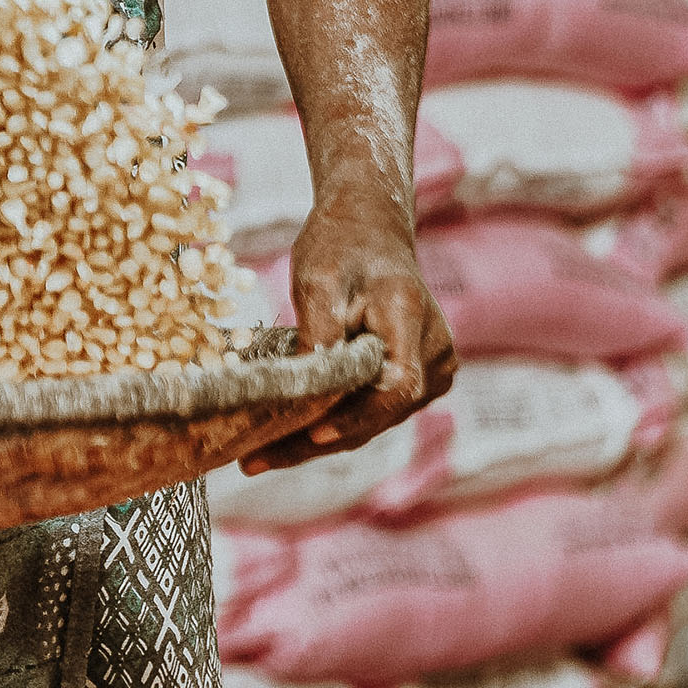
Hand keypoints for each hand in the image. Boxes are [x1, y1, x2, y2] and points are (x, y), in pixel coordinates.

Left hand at [241, 178, 454, 472]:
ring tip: (258, 457)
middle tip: (253, 461)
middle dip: (315, 440)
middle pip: (377, 414)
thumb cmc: (340, 244)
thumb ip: (319, 334)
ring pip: (372, 419)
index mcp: (412, 319)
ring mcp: (431, 370)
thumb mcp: (318, 279)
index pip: (394, 388)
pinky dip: (331, 422)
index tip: (312, 434)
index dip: (355, 418)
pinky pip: (372, 410)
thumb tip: (304, 392)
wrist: (368, 226)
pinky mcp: (416, 379)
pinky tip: (284, 436)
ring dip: (318, 439)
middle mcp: (434, 353)